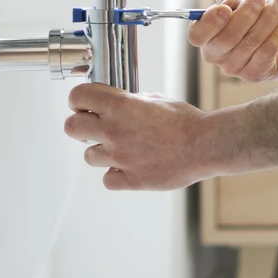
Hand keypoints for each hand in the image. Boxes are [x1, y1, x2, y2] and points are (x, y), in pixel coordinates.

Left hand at [63, 82, 216, 190]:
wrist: (205, 145)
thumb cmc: (186, 121)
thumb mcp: (156, 99)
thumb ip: (132, 102)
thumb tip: (120, 104)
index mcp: (120, 106)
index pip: (77, 97)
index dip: (79, 101)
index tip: (84, 105)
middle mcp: (114, 131)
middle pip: (71, 127)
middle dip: (80, 126)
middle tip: (92, 128)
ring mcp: (121, 157)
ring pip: (89, 156)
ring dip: (101, 152)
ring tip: (120, 150)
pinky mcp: (131, 179)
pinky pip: (108, 180)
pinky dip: (116, 175)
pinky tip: (129, 168)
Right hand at [189, 0, 277, 83]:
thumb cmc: (258, 12)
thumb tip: (228, 3)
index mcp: (206, 35)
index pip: (197, 35)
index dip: (209, 23)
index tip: (226, 9)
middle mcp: (215, 55)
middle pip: (226, 39)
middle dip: (245, 16)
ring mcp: (233, 68)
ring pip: (249, 43)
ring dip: (268, 19)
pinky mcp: (254, 75)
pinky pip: (266, 54)